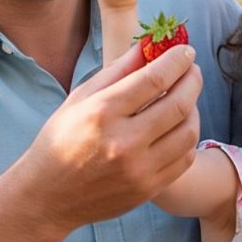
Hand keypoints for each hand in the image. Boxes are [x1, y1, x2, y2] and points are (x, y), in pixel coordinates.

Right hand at [19, 42, 201, 233]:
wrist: (47, 196)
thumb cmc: (61, 139)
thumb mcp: (81, 97)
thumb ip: (118, 69)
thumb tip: (149, 44)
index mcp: (103, 112)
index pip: (155, 79)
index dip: (177, 60)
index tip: (186, 51)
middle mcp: (123, 142)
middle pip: (178, 104)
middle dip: (192, 79)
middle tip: (192, 70)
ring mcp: (138, 169)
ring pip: (188, 132)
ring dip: (194, 108)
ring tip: (186, 97)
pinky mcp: (148, 189)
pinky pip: (185, 158)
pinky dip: (188, 137)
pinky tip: (179, 126)